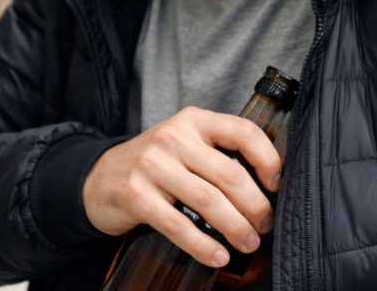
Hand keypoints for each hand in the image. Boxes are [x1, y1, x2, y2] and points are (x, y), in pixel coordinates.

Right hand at [83, 106, 281, 267]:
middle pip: (230, 174)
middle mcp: (174, 137)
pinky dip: (203, 245)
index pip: (244, 132)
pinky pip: (178, 225)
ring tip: (248, 243)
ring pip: (208, 201)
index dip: (268, 160)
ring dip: (236, 228)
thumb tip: (268, 184)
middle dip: (256, 206)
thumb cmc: (156, 163)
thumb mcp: (185, 142)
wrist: (99, 177)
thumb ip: (219, 152)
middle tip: (265, 224)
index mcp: (194, 120)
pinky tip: (219, 256)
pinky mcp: (136, 195)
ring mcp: (153, 165)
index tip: (277, 185)